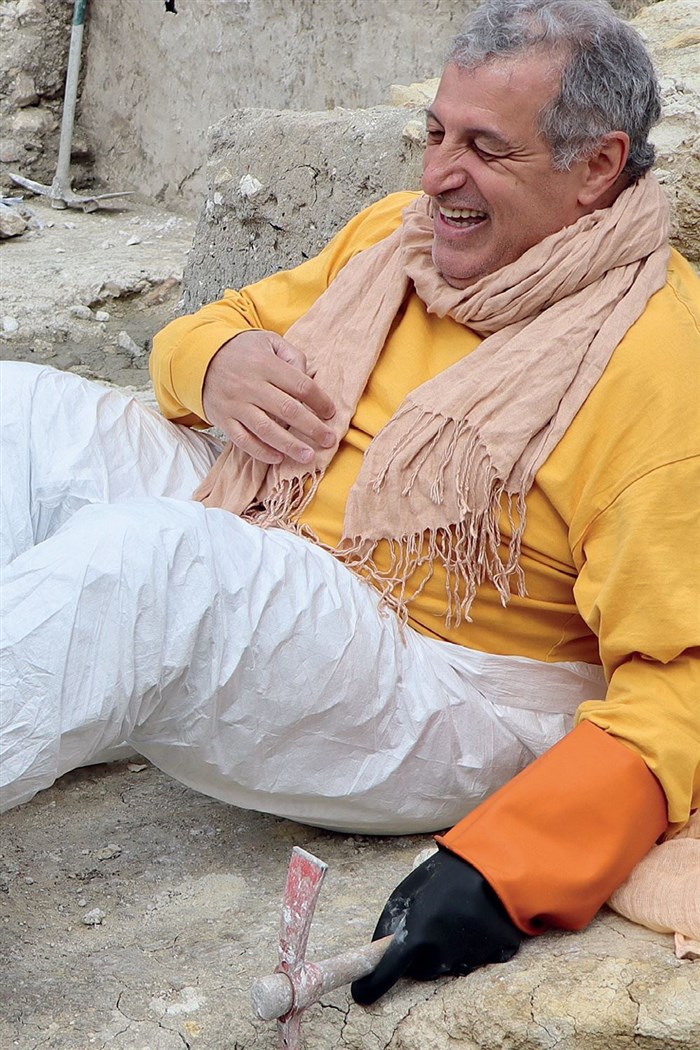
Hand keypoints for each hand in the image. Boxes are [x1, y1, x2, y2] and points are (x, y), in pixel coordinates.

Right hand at [202, 330, 335, 464]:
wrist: (199, 359)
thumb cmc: (241, 351)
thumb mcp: (268, 341)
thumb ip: (292, 356)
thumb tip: (309, 378)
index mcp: (265, 364)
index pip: (300, 385)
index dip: (319, 401)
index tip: (330, 412)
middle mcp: (251, 386)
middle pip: (287, 410)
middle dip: (312, 428)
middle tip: (329, 440)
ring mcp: (236, 405)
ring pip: (266, 430)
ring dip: (289, 446)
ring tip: (308, 457)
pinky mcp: (224, 420)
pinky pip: (243, 440)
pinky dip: (261, 452)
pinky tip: (278, 458)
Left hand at [351, 848, 523, 1004]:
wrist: (495, 863)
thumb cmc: (445, 873)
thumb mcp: (407, 890)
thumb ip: (391, 920)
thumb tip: (380, 946)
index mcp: (419, 935)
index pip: (389, 971)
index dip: (373, 985)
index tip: (361, 994)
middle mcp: (444, 953)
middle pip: (423, 970)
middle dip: (420, 955)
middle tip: (428, 925)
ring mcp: (472, 957)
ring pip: (450, 966)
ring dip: (447, 951)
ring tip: (455, 918)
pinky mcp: (497, 955)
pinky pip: (478, 959)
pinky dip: (475, 947)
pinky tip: (477, 924)